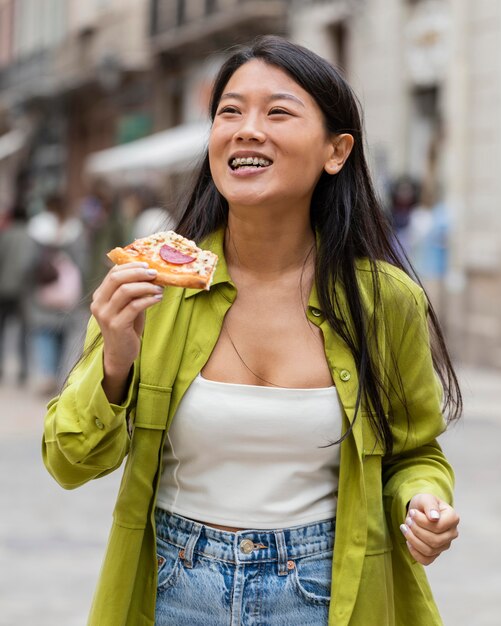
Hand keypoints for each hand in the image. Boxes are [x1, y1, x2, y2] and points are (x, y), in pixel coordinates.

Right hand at [91, 262, 162, 378]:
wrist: (120, 352)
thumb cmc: (127, 326)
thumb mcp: (127, 305)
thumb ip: (133, 290)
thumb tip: (150, 272)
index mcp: (99, 296)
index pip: (113, 273)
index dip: (131, 266)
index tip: (147, 265)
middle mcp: (99, 304)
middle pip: (117, 278)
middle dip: (138, 273)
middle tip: (154, 273)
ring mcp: (106, 315)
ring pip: (126, 291)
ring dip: (146, 286)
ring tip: (160, 288)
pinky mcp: (116, 325)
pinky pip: (134, 306)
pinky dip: (148, 299)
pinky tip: (158, 298)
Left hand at [399, 493, 459, 565]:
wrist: (419, 510)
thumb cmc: (424, 503)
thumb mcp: (426, 498)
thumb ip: (430, 505)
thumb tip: (434, 518)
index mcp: (453, 518)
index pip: (438, 527)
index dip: (422, 521)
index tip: (412, 513)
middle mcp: (452, 533)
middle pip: (434, 540)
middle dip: (416, 530)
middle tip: (408, 520)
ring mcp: (445, 545)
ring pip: (429, 550)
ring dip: (413, 539)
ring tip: (405, 527)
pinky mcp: (436, 553)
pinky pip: (426, 560)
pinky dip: (414, 552)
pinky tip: (408, 541)